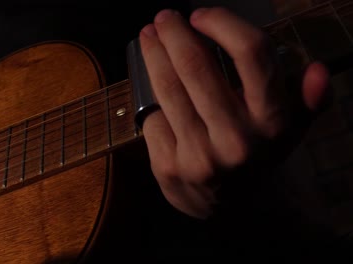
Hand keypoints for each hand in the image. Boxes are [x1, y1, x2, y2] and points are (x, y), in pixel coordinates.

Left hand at [139, 8, 329, 218]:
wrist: (239, 209)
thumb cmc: (261, 155)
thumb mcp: (292, 129)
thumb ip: (308, 100)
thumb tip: (317, 72)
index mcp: (273, 122)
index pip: (252, 55)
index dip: (222, 24)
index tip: (201, 15)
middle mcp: (236, 140)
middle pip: (195, 67)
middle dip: (173, 34)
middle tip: (163, 18)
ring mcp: (199, 156)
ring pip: (166, 89)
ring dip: (153, 55)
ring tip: (148, 38)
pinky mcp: (169, 168)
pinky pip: (152, 117)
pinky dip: (153, 100)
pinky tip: (156, 90)